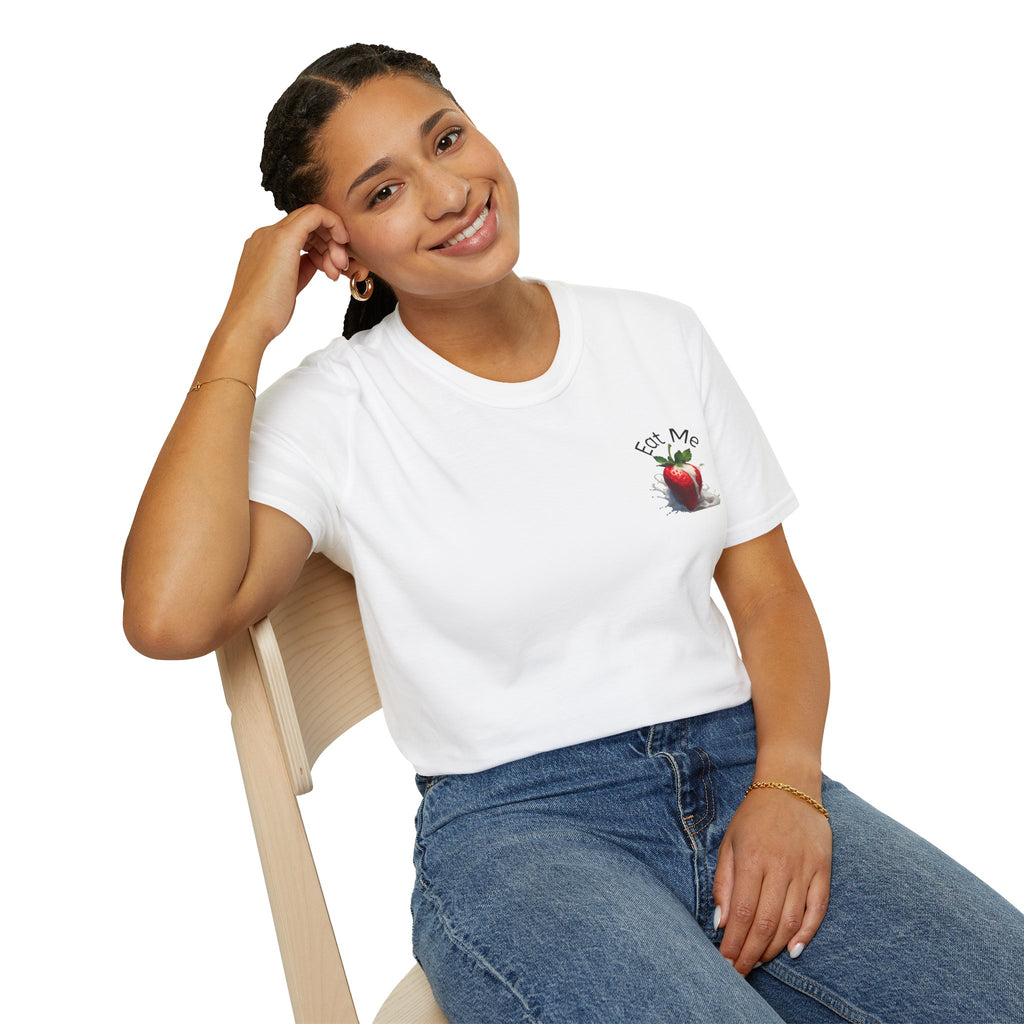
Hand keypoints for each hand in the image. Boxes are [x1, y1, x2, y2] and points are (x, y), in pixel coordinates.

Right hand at [217, 204, 350, 347]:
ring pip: (313, 218)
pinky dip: (334, 225)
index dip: (322, 246)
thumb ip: (302, 268)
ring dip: (333, 242)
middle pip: (307, 224)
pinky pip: (316, 214)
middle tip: (339, 268)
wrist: (249, 323)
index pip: (300, 233)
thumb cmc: (266, 313)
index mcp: (264, 246)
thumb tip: (318, 260)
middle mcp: (266, 235)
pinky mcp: (284, 238)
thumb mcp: (289, 285)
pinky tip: (342, 243)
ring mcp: (272, 234)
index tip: (332, 267)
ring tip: (336, 271)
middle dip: (330, 243)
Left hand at [713, 786, 831, 974]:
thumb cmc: (754, 816)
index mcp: (752, 859)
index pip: (742, 913)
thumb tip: (721, 923)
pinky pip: (818, 909)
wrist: (790, 786)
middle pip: (766, 923)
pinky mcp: (823, 869)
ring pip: (791, 921)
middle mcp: (779, 866)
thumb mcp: (729, 843)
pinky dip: (807, 933)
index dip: (734, 943)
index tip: (725, 963)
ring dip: (774, 948)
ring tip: (759, 961)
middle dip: (751, 953)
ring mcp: (804, 868)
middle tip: (740, 972)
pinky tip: (793, 950)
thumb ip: (724, 883)